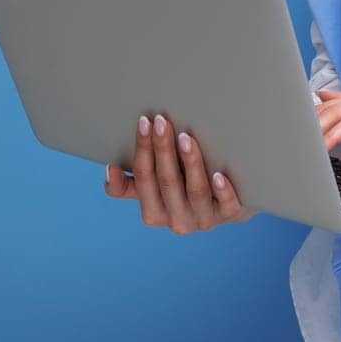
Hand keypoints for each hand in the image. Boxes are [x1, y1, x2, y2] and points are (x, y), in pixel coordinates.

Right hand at [104, 112, 258, 230]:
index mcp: (154, 212)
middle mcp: (177, 220)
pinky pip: (227, 205)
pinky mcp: (231, 215)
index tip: (144, 122)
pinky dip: (222, 191)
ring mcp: (205, 219)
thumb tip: (110, 170)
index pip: (144, 180)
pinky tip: (219, 175)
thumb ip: (131, 183)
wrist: (230, 204)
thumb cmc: (185, 188)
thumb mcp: (155, 189)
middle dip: (162, 149)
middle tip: (162, 121)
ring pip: (195, 191)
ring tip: (186, 137)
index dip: (142, 150)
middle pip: (167, 182)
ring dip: (190, 163)